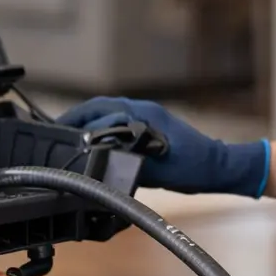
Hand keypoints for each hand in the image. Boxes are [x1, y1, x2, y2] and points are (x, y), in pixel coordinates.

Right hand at [56, 97, 268, 195]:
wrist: (219, 167)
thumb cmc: (193, 166)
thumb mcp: (157, 169)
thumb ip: (127, 161)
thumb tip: (98, 159)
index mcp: (143, 114)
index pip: (101, 109)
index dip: (77, 119)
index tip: (58, 130)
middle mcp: (143, 110)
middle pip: (101, 106)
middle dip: (78, 117)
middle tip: (57, 132)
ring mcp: (148, 116)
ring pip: (110, 112)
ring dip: (90, 121)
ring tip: (70, 137)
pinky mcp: (152, 127)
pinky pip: (121, 122)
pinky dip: (104, 129)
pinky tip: (95, 145)